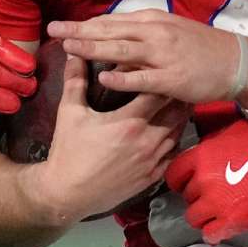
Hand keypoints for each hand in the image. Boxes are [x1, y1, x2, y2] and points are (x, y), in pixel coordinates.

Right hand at [22, 55, 188, 224]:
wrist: (68, 193)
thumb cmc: (69, 151)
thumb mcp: (69, 113)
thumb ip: (75, 81)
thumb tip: (74, 53)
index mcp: (130, 122)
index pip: (158, 92)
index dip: (162, 79)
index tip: (162, 69)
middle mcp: (148, 141)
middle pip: (176, 112)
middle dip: (177, 96)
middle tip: (178, 82)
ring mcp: (153, 160)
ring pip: (178, 132)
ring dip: (179, 118)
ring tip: (179, 103)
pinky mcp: (153, 176)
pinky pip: (173, 154)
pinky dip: (175, 140)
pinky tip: (171, 132)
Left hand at [47, 10, 247, 104]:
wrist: (236, 62)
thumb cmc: (203, 49)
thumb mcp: (172, 33)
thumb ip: (144, 36)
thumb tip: (117, 41)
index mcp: (154, 21)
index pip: (112, 20)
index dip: (86, 24)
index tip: (63, 26)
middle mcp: (156, 33)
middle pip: (110, 30)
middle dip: (79, 31)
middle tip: (53, 30)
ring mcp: (164, 55)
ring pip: (122, 49)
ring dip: (93, 48)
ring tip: (69, 48)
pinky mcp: (171, 78)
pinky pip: (142, 78)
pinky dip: (122, 77)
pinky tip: (103, 76)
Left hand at [165, 119, 247, 243]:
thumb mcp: (235, 130)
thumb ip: (212, 142)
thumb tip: (202, 149)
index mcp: (202, 156)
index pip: (173, 175)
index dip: (181, 180)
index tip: (189, 183)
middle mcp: (204, 180)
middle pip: (186, 196)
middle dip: (198, 196)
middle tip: (214, 193)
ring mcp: (217, 203)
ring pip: (194, 217)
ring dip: (205, 215)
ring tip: (220, 210)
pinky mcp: (233, 221)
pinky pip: (210, 234)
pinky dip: (215, 232)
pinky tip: (223, 226)